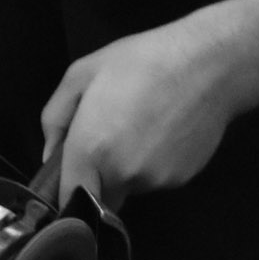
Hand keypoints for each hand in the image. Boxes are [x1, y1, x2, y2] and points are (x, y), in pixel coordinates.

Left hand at [42, 8, 245, 209]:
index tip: (67, 183)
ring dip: (127, 169)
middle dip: (97, 178)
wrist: (208, 65)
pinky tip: (164, 132)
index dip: (64, 196)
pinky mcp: (181, 181)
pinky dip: (154, 164)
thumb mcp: (82, 73)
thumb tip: (50, 155)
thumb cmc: (140, 61)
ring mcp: (154, 181)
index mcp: (90, 149)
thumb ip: (56, 118)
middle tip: (109, 137)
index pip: (69, 198)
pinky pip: (156, 180)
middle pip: (100, 195)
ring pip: (130, 187)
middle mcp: (121, 174)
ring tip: (141, 126)